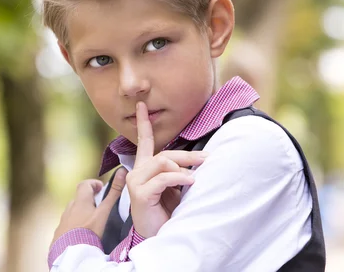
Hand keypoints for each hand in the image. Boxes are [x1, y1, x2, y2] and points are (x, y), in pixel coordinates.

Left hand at [51, 168, 126, 245]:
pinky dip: (74, 224)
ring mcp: (63, 219)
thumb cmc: (89, 230)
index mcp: (80, 201)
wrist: (71, 252)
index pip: (84, 184)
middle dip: (89, 199)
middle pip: (79, 198)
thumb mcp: (104, 212)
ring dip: (81, 212)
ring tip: (91, 222)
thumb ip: (113, 194)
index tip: (101, 189)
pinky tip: (81, 232)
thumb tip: (121, 172)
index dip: (93, 184)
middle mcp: (70, 207)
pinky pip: (68, 223)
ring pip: (73, 211)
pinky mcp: (60, 231)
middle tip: (99, 206)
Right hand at [126, 102, 207, 237]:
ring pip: (162, 162)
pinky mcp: (139, 194)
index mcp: (144, 169)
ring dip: (184, 167)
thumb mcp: (174, 188)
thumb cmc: (166, 213)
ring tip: (196, 177)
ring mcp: (136, 182)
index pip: (144, 142)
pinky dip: (178, 178)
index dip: (143, 123)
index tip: (142, 106)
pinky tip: (190, 181)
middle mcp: (137, 173)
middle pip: (163, 154)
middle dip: (187, 155)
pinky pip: (163, 178)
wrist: (159, 237)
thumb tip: (199, 158)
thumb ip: (178, 171)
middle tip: (207, 158)